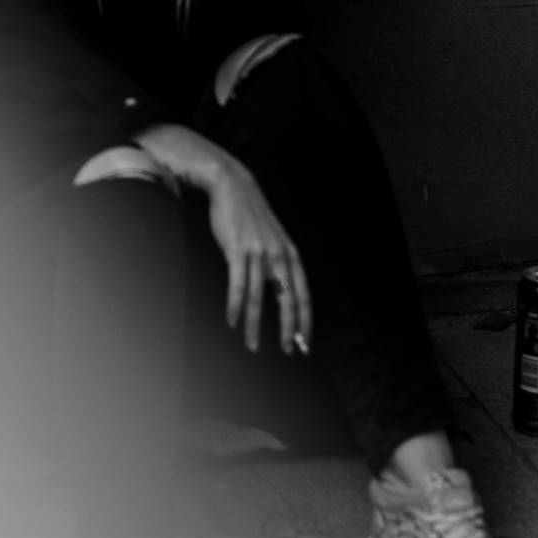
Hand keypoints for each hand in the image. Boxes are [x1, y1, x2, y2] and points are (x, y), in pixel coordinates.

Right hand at [207, 161, 312, 355]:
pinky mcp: (238, 251)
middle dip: (288, 329)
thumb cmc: (250, 216)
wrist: (233, 186)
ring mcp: (259, 253)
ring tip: (253, 345)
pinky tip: (232, 321)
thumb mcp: (273, 239)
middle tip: (289, 351)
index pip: (303, 295)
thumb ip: (277, 264)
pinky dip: (234, 306)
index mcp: (290, 255)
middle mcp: (279, 256)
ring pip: (258, 298)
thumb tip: (278, 291)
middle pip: (288, 300)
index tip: (305, 342)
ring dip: (254, 325)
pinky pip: (238, 285)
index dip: (305, 321)